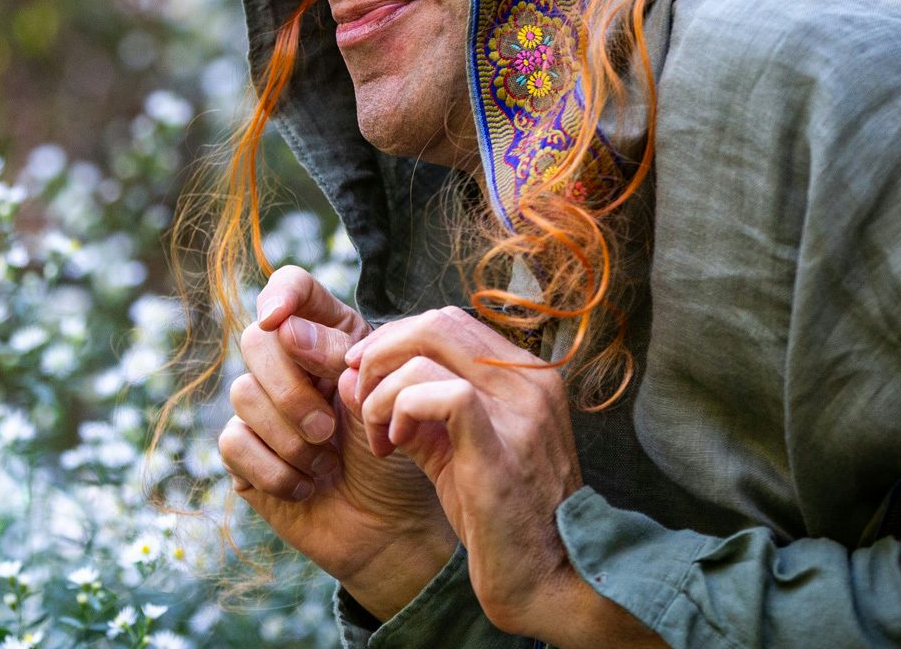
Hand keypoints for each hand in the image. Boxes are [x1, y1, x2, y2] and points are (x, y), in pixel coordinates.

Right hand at [219, 266, 456, 619]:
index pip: (292, 288)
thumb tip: (284, 328)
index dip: (280, 294)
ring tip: (327, 465)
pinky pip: (233, 442)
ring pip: (242, 393)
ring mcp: (263, 407)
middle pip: (256, 341)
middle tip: (326, 430)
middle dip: (290, 389)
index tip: (278, 319)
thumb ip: (341, 358)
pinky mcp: (245, 452)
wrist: (396, 529)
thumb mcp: (384, 400)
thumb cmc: (401, 456)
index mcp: (330, 336)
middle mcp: (291, 365)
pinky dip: (275, 469)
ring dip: (289, 437)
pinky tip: (306, 487)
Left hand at [347, 307, 660, 646]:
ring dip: (383, 390)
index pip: (448, 322)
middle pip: (436, 323)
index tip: (365, 375)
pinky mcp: (502, 446)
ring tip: (381, 435)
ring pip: (428, 351)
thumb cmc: (501, 518)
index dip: (396, 339)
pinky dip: (402, 409)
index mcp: (526, 375)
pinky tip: (396, 444)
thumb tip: (350, 375)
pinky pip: (441, 394)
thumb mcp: (455, 450)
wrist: (549, 579)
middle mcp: (531, 381)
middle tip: (359, 393)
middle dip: (381, 352)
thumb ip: (410, 409)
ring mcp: (522, 410)